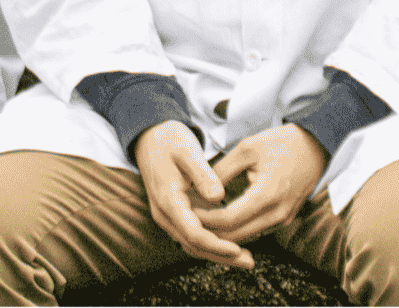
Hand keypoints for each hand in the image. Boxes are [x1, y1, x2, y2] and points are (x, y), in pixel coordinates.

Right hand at [133, 120, 250, 270]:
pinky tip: (230, 241)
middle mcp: (165, 214)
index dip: (216, 244)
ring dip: (217, 253)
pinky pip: (192, 234)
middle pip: (193, 246)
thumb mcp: (188, 152)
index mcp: (168, 200)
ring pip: (192, 244)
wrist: (149, 137)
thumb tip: (219, 198)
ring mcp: (168, 215)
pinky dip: (210, 242)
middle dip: (221, 256)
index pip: (193, 234)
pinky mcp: (174, 213)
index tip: (237, 249)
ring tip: (244, 257)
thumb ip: (203, 175)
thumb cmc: (170, 140)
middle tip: (248, 261)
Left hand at [198, 124, 327, 246]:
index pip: (228, 219)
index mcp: (267, 194)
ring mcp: (282, 220)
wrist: (315, 146)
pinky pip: (255, 232)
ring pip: (244, 237)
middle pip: (235, 236)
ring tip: (201, 218)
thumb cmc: (282, 143)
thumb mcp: (248, 148)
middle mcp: (276, 214)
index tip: (188, 209)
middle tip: (189, 218)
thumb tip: (199, 189)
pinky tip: (221, 219)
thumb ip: (222, 170)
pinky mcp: (284, 220)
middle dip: (210, 230)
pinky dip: (237, 229)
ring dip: (222, 232)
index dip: (205, 218)